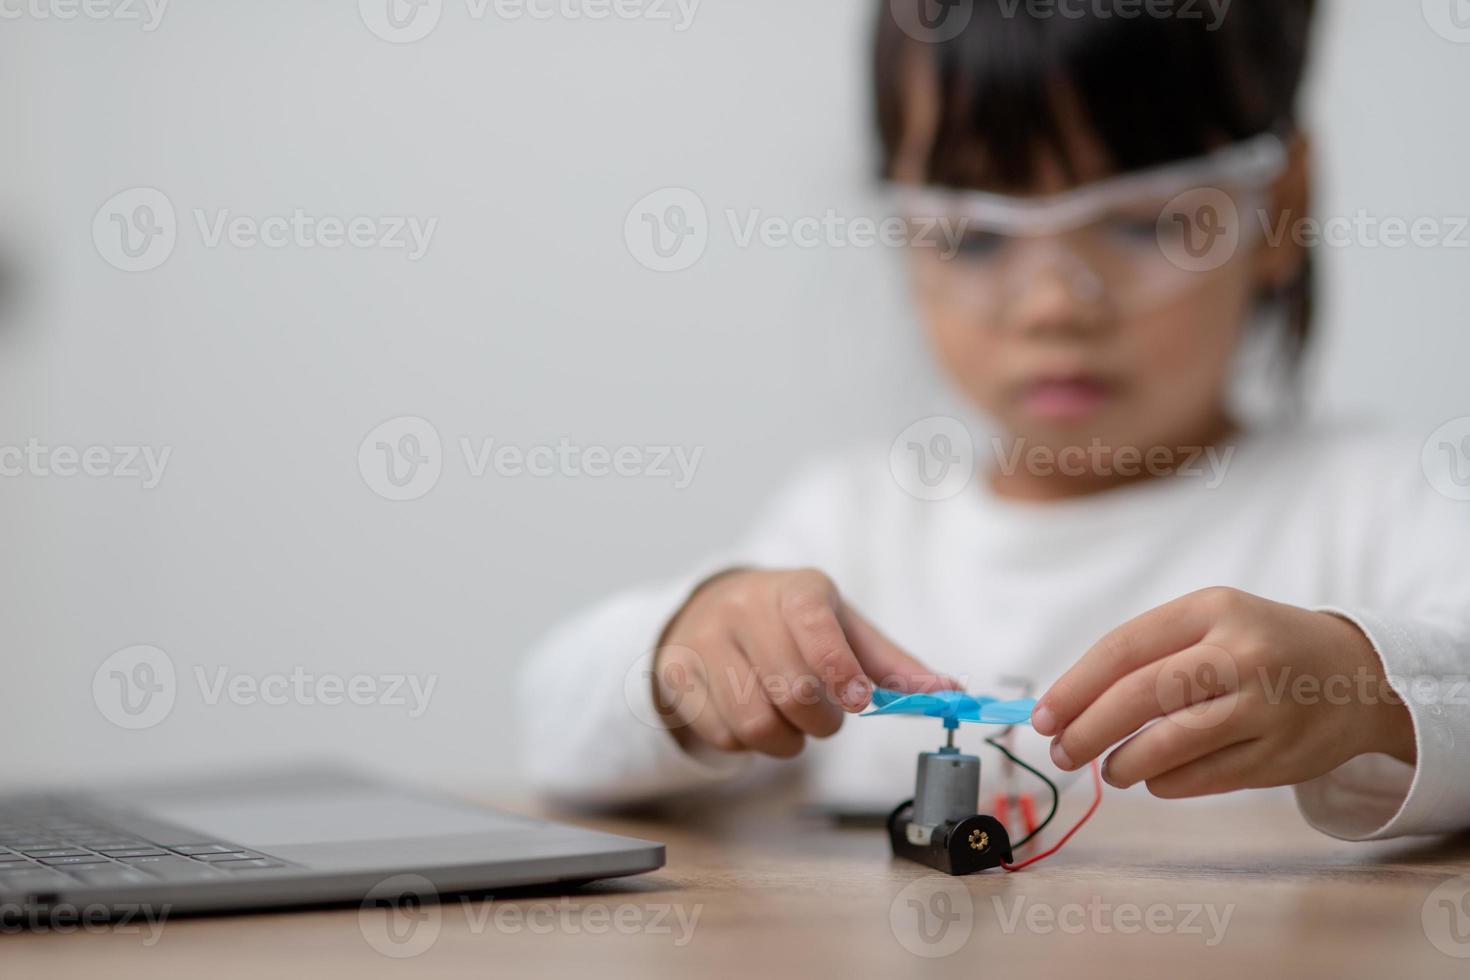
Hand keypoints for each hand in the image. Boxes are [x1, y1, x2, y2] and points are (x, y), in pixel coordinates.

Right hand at [653, 568, 957, 758]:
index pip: (812, 622)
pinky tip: (755, 720)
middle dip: (819, 720)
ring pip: (754, 719)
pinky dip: (749, 743)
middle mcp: (744, 605)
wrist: (712, 610)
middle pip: (789, 686)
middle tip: (826, 720)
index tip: (857, 699)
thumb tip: (951, 693)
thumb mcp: (844, 630)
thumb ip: (894, 666)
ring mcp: (704, 638)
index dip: (837, 667)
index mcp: (795, 588)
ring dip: (785, 741)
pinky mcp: (677, 672)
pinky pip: (723, 734)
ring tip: (791, 726)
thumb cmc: (794, 626)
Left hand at [1032, 587, 1415, 797]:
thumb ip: (1148, 654)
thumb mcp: (1211, 622)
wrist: (1356, 675)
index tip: (1042, 717)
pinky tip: (1153, 778)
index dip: (1074, 687)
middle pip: (1142, 695)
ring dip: (1124, 763)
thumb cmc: (1258, 646)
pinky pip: (1204, 776)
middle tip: (1062, 751)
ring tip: (1107, 769)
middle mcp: (1242, 653)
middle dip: (1088, 729)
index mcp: (1212, 609)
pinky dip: (1166, 782)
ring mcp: (1266, 706)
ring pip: (1172, 742)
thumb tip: (1068, 705)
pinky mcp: (1281, 755)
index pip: (1123, 648)